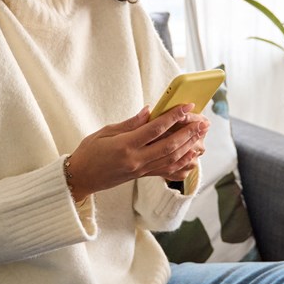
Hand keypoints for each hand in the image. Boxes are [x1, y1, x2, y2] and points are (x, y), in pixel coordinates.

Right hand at [67, 104, 209, 200]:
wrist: (81, 178)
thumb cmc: (90, 152)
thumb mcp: (105, 131)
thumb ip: (130, 123)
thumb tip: (150, 111)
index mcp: (125, 146)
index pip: (155, 129)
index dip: (173, 116)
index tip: (187, 106)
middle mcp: (136, 160)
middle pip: (169, 146)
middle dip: (189, 133)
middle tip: (203, 121)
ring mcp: (140, 170)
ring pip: (172, 160)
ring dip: (189, 147)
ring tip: (202, 136)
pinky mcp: (142, 176)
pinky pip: (167, 172)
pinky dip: (182, 166)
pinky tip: (193, 159)